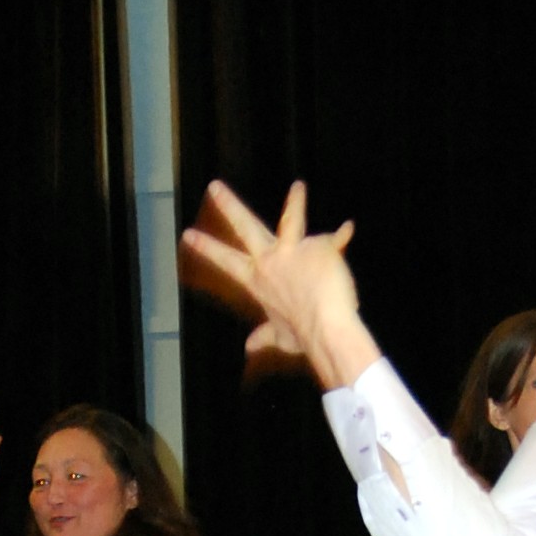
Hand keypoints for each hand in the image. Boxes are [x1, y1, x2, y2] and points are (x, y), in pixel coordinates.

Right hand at [179, 180, 373, 389]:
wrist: (327, 331)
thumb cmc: (304, 337)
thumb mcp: (280, 337)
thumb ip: (265, 337)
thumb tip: (249, 348)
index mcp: (257, 281)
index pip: (226, 261)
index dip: (206, 247)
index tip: (188, 234)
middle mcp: (270, 261)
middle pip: (245, 227)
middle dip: (228, 205)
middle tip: (214, 186)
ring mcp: (293, 251)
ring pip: (291, 218)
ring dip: (295, 201)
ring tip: (298, 187)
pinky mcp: (319, 247)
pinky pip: (334, 238)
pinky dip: (341, 236)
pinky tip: (347, 228)